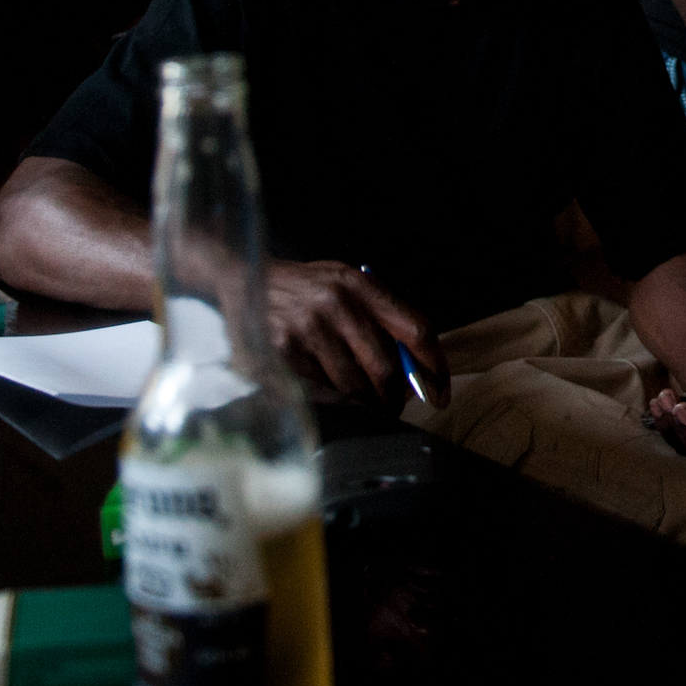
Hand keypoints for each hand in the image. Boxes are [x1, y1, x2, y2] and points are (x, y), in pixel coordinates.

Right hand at [266, 259, 447, 406]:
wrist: (245, 278)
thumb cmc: (306, 288)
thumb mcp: (346, 285)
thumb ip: (381, 318)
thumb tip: (413, 369)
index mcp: (361, 285)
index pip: (415, 329)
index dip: (434, 367)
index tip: (440, 393)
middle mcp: (337, 304)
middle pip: (384, 368)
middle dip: (394, 398)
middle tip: (394, 407)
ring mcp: (308, 328)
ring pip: (353, 385)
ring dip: (362, 400)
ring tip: (359, 397)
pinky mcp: (284, 351)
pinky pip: (321, 389)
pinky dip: (331, 395)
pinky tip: (325, 383)